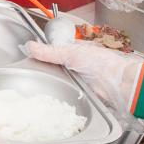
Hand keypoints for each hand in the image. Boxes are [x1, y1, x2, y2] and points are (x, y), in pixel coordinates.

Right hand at [26, 40, 143, 128]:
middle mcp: (73, 66)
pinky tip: (48, 96)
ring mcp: (75, 81)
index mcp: (73, 51)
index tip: (25, 56)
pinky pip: (63, 95)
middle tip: (27, 75)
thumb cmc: (102, 64)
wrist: (119, 85)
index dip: (40, 54)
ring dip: (50, 85)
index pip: (51, 51)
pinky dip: (57, 96)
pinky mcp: (77, 95)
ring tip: (34, 87)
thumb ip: (50, 52)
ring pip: (56, 82)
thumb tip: (30, 46)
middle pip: (52, 68)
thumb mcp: (72, 53)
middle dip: (43, 72)